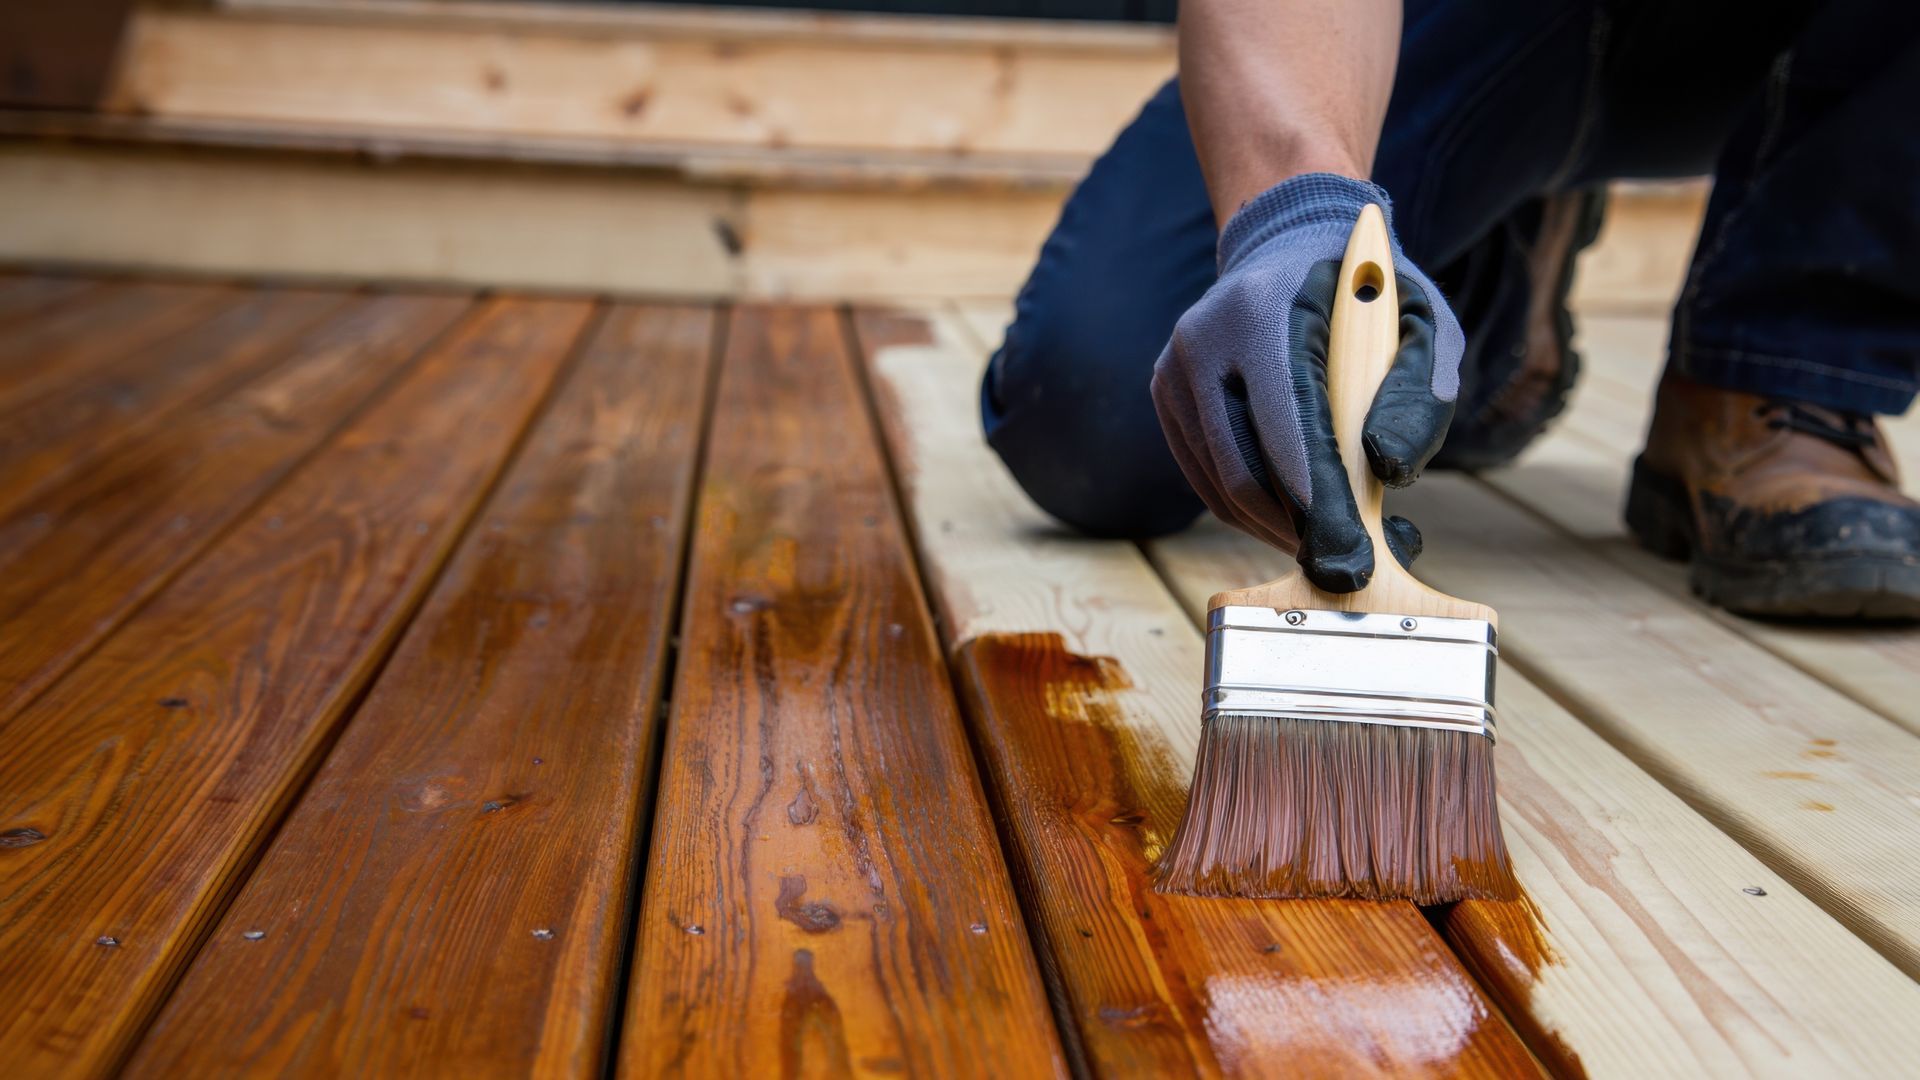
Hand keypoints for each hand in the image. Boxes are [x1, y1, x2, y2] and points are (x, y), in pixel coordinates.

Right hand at [1151, 173, 1461, 591]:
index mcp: (1261, 313)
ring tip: (1332, 538)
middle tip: (1349, 564)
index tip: (1354, 557)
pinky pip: (1208, 480)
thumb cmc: (1364, 294)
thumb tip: (1386, 473)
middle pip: (1244, 474)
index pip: (1284, 430)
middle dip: (1300, 532)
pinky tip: (1297, 515)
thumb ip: (1418, 396)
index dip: (1320, 505)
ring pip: (1222, 488)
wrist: (1289, 245)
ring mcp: (1173, 370)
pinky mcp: (1166, 394)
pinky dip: (1253, 511)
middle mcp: (1202, 341)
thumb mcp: (1422, 323)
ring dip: (1279, 530)